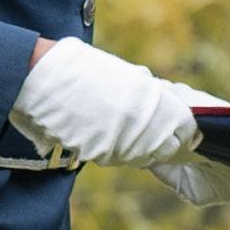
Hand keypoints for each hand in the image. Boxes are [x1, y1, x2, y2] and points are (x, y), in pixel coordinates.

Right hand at [14, 36, 212, 166]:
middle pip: (167, 148)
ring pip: (142, 157)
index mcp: (155, 101)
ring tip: (123, 131)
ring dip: (139, 149)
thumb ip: (150, 96)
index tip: (175, 128)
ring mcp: (121, 143)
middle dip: (162, 142)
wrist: (43, 78)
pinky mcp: (99, 155)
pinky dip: (115, 152)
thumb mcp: (127, 76)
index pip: (186, 128)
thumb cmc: (83, 70)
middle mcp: (143, 125)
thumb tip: (165, 105)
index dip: (182, 129)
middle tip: (150, 133)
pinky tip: (105, 136)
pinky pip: (116, 159)